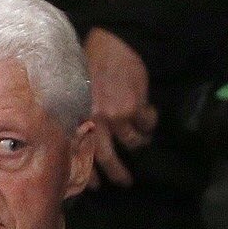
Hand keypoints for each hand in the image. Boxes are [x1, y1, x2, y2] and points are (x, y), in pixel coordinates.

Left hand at [84, 28, 157, 187]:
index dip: (89, 172)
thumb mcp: (76, 92)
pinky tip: (150, 119)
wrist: (114, 42)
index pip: (82, 153)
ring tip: (142, 143)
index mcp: (78, 118)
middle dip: (117, 173)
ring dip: (139, 144)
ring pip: (132, 142)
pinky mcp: (134, 108)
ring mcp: (115, 117)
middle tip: (125, 182)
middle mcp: (94, 122)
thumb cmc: (91, 63)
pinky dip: (151, 124)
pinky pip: (147, 125)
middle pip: (107, 157)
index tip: (95, 186)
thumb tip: (85, 136)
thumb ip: (80, 114)